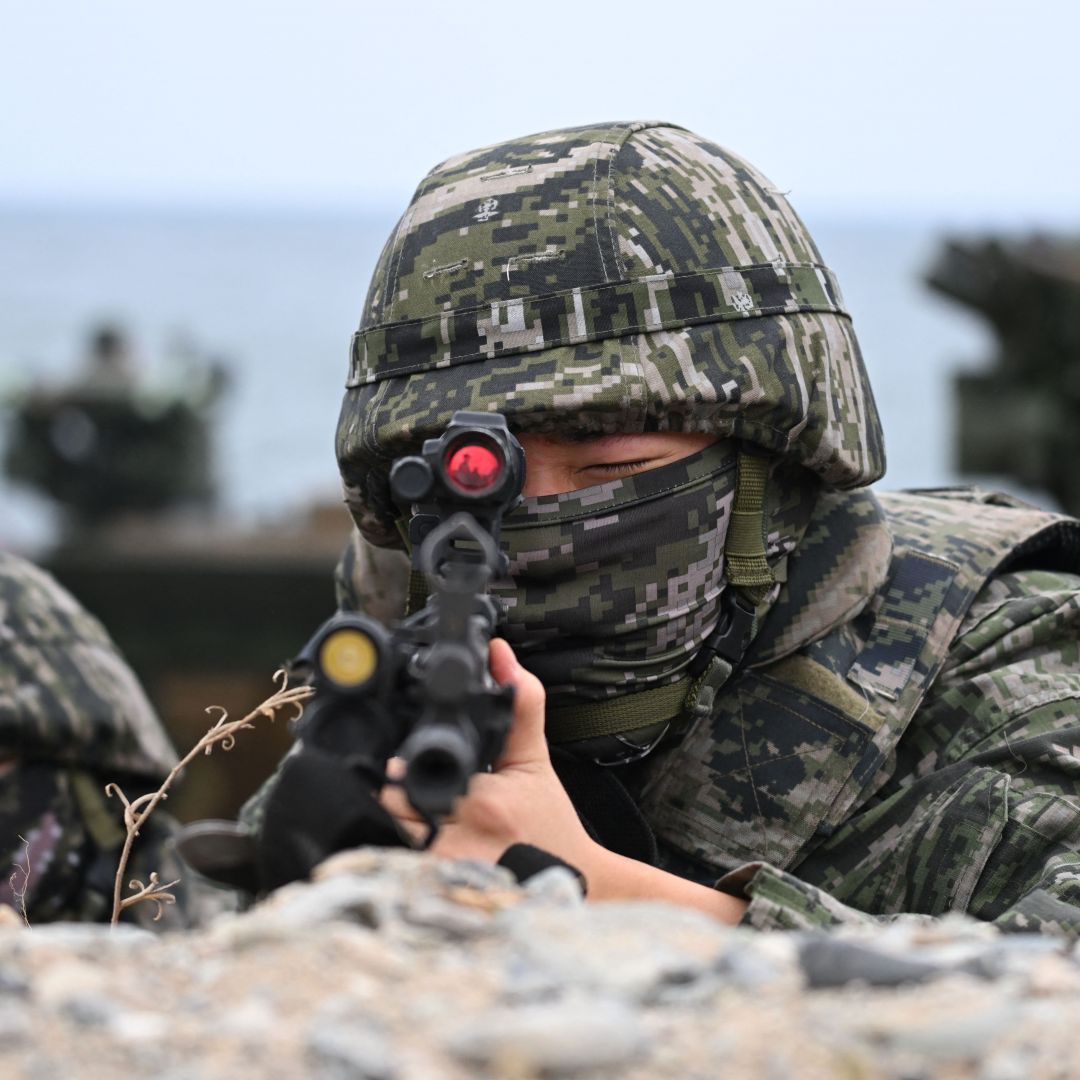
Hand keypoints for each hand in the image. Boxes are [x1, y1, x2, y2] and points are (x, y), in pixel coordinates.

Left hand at [380, 638, 748, 923]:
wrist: (573, 884)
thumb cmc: (550, 824)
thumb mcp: (534, 760)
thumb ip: (518, 704)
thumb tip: (499, 653)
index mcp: (482, 802)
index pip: (403, 777)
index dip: (396, 771)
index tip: (403, 768)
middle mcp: (458, 843)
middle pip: (388, 811)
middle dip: (390, 800)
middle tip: (409, 797)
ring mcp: (445, 879)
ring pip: (386, 845)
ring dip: (389, 832)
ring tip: (409, 825)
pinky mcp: (439, 902)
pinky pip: (396, 877)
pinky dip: (394, 865)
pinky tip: (410, 856)